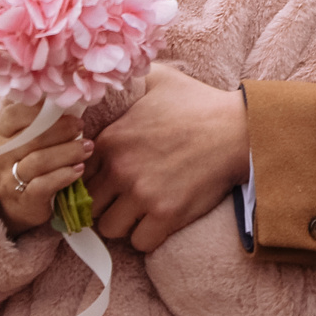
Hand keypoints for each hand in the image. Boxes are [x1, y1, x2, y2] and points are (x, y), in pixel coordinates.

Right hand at [0, 96, 89, 235]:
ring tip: (88, 148)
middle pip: (31, 138)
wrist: (19, 206)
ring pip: (37, 161)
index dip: (37, 108)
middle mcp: (4, 154)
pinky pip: (41, 186)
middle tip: (82, 126)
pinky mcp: (22, 200)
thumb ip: (37, 112)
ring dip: (67, 152)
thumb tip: (56, 80)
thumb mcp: (29, 136)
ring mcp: (10, 178)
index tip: (63, 105)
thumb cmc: (30, 161)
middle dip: (60, 130)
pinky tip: (78, 170)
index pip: (12, 115)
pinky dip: (62, 176)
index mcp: (5, 133)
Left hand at [85, 64, 249, 252]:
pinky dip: (148, 236)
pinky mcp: (167, 214)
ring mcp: (143, 194)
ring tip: (140, 211)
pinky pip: (141, 242)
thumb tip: (107, 73)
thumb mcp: (158, 79)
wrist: (237, 129)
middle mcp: (121, 169)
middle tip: (123, 199)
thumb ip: (127, 79)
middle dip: (105, 204)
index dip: (92, 180)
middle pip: (90, 206)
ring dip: (124, 223)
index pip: (78, 175)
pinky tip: (159, 220)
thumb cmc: (198, 103)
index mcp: (111, 140)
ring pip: (110, 229)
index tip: (107, 181)